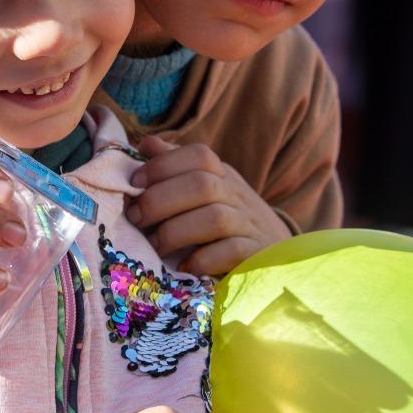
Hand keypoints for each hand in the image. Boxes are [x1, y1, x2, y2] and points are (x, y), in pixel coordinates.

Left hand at [128, 136, 289, 276]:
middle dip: (160, 200)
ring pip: (214, 219)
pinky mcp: (255, 256)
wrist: (278, 257)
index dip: (163, 165)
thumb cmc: (229, 222)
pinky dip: (202, 259)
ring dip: (175, 232)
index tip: (135, 183)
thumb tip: (145, 145)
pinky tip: (184, 266)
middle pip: (202, 186)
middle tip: (135, 218)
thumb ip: (176, 168)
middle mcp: (238, 196)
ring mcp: (250, 226)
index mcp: (223, 176)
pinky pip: (231, 252)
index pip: (199, 155)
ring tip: (154, 245)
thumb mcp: (207, 190)